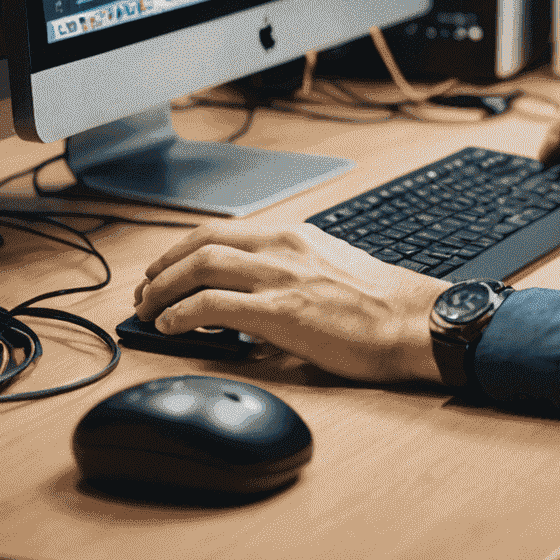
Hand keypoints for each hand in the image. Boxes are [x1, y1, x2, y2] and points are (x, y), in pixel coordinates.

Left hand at [134, 221, 444, 383]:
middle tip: (147, 288)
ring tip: (149, 308)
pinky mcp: (279, 312)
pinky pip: (212, 305)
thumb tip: (260, 301)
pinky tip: (169, 327)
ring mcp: (280, 278)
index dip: (186, 248)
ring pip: (200, 267)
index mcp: (296, 237)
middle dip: (165, 265)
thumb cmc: (382, 306)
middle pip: (203, 243)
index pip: (226, 232)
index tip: (169, 265)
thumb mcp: (332, 270)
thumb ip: (293, 274)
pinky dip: (181, 313)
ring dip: (163, 288)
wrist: (412, 321)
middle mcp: (283, 248)